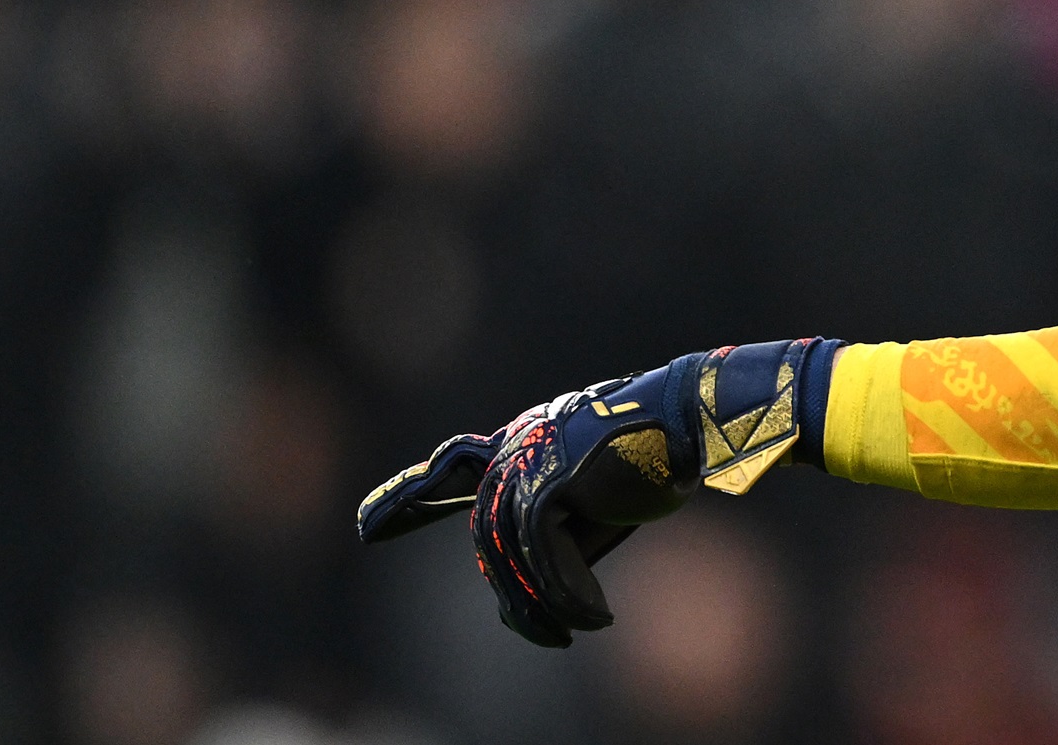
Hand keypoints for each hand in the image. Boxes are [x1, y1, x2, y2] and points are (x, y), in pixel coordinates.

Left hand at [356, 341, 826, 647]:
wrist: (692, 423)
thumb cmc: (649, 465)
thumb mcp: (587, 521)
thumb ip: (543, 555)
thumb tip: (507, 615)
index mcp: (520, 445)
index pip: (451, 472)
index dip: (406, 501)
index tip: (365, 527)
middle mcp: (513, 445)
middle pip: (487, 537)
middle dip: (514, 595)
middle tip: (552, 635)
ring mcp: (525, 456)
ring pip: (508, 552)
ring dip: (543, 604)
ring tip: (574, 631)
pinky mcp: (547, 474)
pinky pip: (539, 552)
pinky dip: (567, 593)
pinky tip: (595, 618)